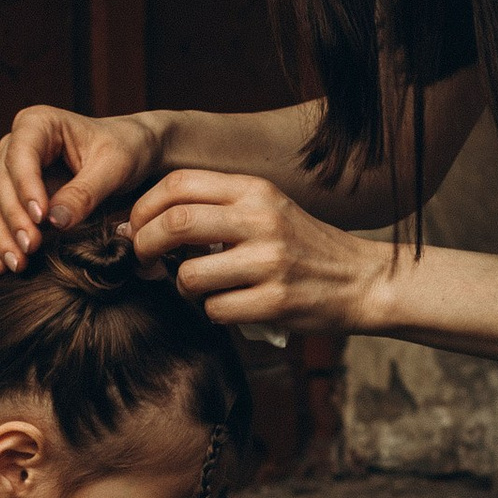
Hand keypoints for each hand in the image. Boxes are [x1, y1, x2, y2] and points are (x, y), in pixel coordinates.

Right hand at [0, 104, 165, 271]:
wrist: (135, 154)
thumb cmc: (125, 148)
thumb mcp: (114, 165)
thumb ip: (86, 192)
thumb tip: (56, 222)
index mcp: (38, 124)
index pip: (20, 155)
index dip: (26, 187)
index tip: (41, 217)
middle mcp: (17, 146)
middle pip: (2, 183)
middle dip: (15, 218)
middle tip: (32, 247)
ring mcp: (14, 174)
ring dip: (3, 236)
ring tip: (19, 264)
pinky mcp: (17, 199)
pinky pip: (0, 222)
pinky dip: (1, 244)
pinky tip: (5, 267)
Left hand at [125, 171, 387, 331]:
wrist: (361, 280)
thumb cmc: (302, 246)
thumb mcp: (266, 209)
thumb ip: (216, 209)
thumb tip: (141, 224)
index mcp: (255, 190)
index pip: (178, 184)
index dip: (144, 208)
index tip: (137, 228)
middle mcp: (262, 219)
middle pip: (175, 223)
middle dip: (145, 245)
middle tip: (145, 260)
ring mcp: (270, 261)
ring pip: (190, 275)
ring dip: (182, 287)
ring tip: (200, 287)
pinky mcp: (275, 302)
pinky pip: (215, 310)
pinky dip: (212, 312)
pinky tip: (232, 305)